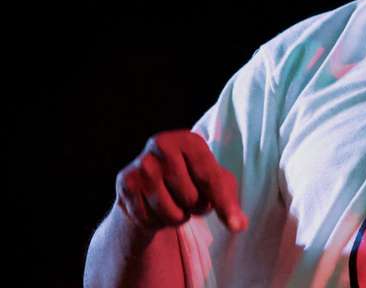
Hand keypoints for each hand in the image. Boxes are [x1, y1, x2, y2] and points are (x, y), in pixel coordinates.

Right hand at [115, 130, 247, 233]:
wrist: (150, 185)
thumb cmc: (191, 180)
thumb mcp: (214, 183)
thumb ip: (228, 201)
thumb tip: (239, 225)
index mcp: (189, 139)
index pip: (210, 177)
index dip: (223, 203)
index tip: (236, 226)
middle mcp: (162, 144)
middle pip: (191, 197)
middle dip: (195, 206)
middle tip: (188, 196)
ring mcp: (142, 163)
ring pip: (172, 213)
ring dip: (177, 216)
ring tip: (173, 201)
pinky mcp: (126, 183)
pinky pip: (150, 220)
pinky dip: (157, 221)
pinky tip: (155, 206)